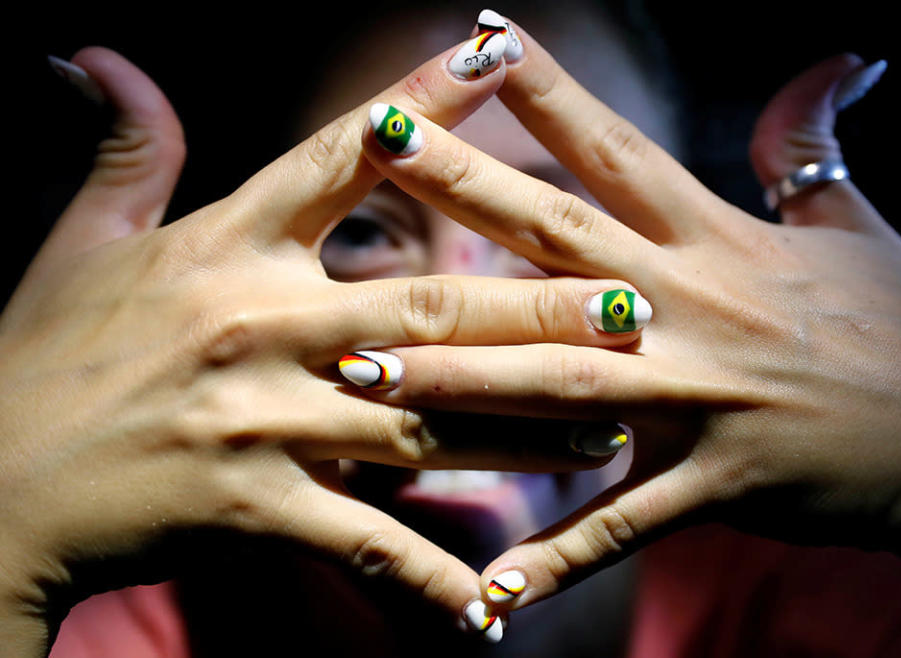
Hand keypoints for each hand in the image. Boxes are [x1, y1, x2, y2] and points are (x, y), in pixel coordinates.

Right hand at [1, 45, 640, 652]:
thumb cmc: (41, 358)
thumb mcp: (80, 243)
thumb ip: (122, 151)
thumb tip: (96, 56)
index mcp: (227, 247)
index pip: (340, 157)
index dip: (421, 103)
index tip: (494, 59)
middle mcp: (260, 325)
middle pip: (427, 304)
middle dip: (536, 306)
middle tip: (633, 309)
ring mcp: (264, 420)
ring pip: (425, 422)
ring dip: (524, 433)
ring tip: (609, 434)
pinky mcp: (255, 508)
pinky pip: (366, 542)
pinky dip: (433, 577)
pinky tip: (497, 604)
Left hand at [354, 25, 900, 638]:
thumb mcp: (858, 225)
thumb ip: (815, 148)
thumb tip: (834, 63)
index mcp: (720, 240)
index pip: (619, 150)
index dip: (550, 91)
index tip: (480, 43)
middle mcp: (694, 307)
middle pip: (559, 236)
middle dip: (464, 187)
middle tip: (378, 145)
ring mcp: (703, 398)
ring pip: (558, 381)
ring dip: (457, 380)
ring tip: (361, 372)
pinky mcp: (718, 484)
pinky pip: (625, 526)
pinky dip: (558, 559)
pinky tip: (485, 589)